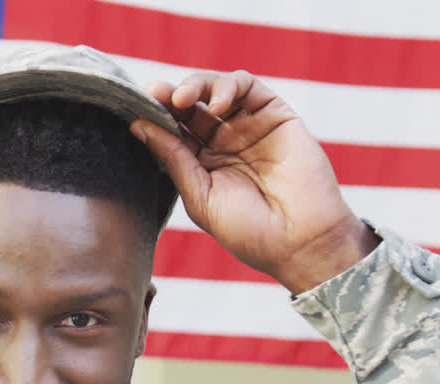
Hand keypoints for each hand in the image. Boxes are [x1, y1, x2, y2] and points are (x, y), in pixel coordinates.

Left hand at [133, 71, 376, 293]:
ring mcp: (249, 126)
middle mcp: (223, 141)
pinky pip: (248, 87)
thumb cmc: (250, 231)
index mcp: (200, 163)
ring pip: (216, 90)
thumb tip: (139, 126)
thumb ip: (174, 158)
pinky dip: (228, 87)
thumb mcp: (200, 197)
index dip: (155, 116)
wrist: (302, 241)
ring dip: (196, 86)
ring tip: (182, 98)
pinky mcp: (275, 114)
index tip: (137, 108)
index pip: (172, 130)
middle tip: (156, 94)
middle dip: (170, 96)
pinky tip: (216, 106)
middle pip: (190, 106)